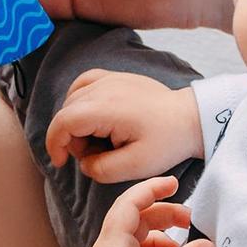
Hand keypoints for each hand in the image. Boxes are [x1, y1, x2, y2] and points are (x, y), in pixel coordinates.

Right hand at [45, 71, 203, 182]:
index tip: (61, 163)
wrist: (191, 119)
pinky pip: (84, 83)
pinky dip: (80, 101)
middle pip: (66, 112)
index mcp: (107, 108)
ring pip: (72, 98)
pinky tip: (93, 116)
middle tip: (95, 154)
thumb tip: (83, 162)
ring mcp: (110, 78)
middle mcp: (105, 87)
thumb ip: (100, 169)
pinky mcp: (116, 76)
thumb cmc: (167, 142)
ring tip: (99, 138)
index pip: (63, 122)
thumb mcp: (135, 166)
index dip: (55, 144)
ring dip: (76, 121)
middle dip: (70, 138)